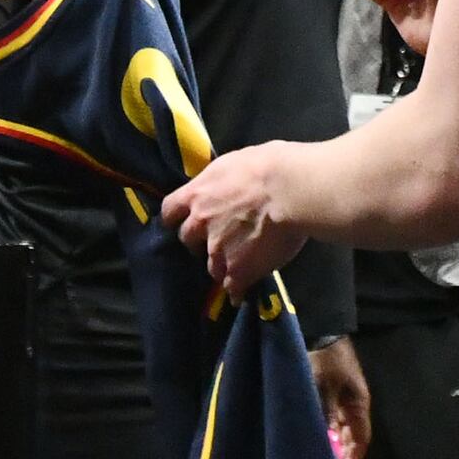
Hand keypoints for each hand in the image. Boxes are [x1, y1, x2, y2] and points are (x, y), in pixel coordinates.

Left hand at [158, 141, 310, 300]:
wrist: (288, 190)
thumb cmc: (267, 166)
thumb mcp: (232, 163)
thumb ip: (220, 182)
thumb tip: (223, 186)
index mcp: (197, 195)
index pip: (170, 210)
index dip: (175, 217)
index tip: (182, 220)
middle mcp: (201, 224)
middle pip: (188, 239)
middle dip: (199, 241)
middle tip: (218, 239)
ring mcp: (218, 250)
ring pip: (211, 266)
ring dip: (221, 265)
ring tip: (237, 265)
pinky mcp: (239, 270)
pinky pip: (233, 287)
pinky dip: (237, 291)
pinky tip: (241, 294)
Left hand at [308, 336, 370, 458]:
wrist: (321, 329)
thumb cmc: (324, 359)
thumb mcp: (322, 387)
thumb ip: (325, 414)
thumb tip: (328, 440)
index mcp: (358, 403)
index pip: (361, 439)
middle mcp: (355, 403)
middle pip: (354, 436)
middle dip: (345, 456)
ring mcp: (344, 396)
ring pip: (343, 428)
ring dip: (336, 444)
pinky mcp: (333, 391)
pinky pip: (334, 418)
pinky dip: (329, 431)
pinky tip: (319, 439)